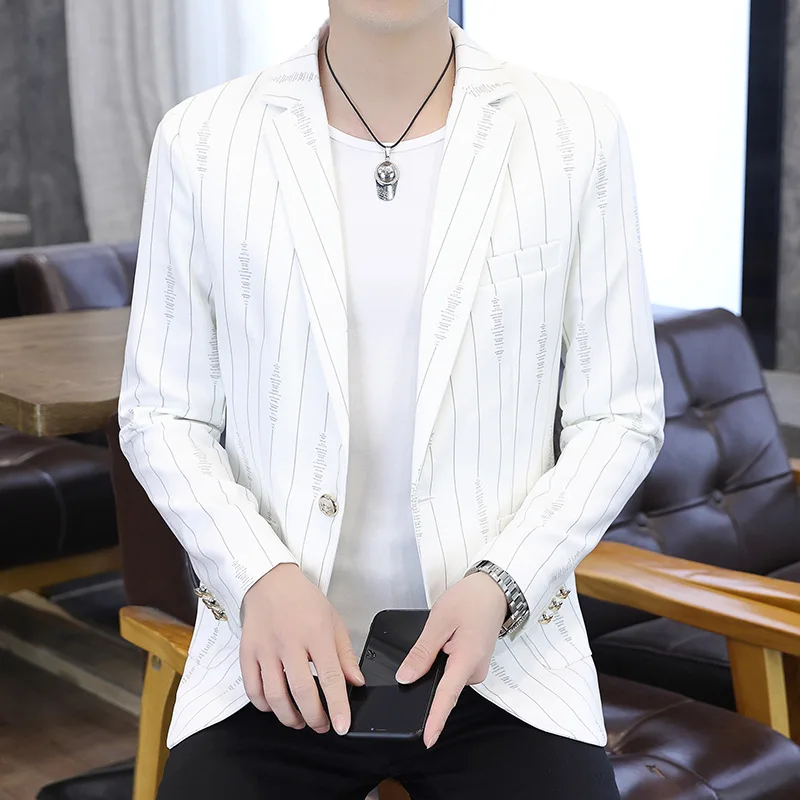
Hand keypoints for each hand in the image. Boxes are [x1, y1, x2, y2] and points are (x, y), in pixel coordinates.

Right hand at [239, 563, 363, 734]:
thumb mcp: (333, 620)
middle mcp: (290, 641)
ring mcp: (266, 648)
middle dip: (314, 717)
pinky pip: (253, 689)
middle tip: (322, 726)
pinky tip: (276, 707)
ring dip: (289, 717)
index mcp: (316, 632)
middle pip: (301, 691)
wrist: (269, 581)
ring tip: (300, 722)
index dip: (337, 705)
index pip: (330, 676)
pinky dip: (264, 706)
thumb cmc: (304, 600)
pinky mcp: (247, 652)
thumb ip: (345, 654)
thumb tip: (356, 682)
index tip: (342, 726)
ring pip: (275, 695)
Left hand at [395, 572, 507, 747]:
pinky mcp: (473, 663)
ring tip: (440, 633)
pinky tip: (443, 641)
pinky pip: (452, 671)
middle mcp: (475, 670)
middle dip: (427, 676)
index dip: (435, 720)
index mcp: (467, 660)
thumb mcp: (439, 621)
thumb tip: (405, 678)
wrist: (494, 589)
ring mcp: (476, 668)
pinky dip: (443, 662)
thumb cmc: (470, 599)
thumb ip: (422, 652)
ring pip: (446, 678)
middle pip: (443, 687)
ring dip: (436, 665)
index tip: (427, 739)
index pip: (447, 697)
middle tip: (432, 638)